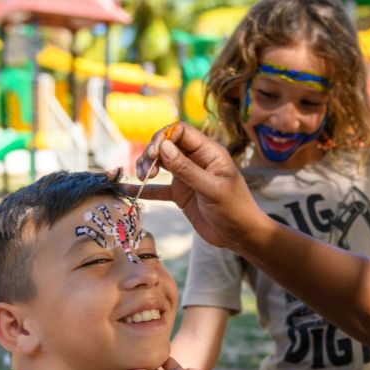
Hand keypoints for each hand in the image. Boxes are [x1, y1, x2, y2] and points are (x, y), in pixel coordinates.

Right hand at [130, 123, 268, 248]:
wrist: (242, 236)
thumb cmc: (235, 209)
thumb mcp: (211, 189)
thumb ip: (186, 169)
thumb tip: (162, 147)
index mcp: (209, 153)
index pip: (181, 132)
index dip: (164, 137)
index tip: (153, 153)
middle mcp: (197, 160)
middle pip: (168, 145)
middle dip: (152, 152)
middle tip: (145, 169)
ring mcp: (188, 177)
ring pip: (161, 163)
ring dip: (147, 167)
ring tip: (141, 178)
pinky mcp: (182, 194)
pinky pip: (159, 188)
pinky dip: (145, 189)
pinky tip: (128, 189)